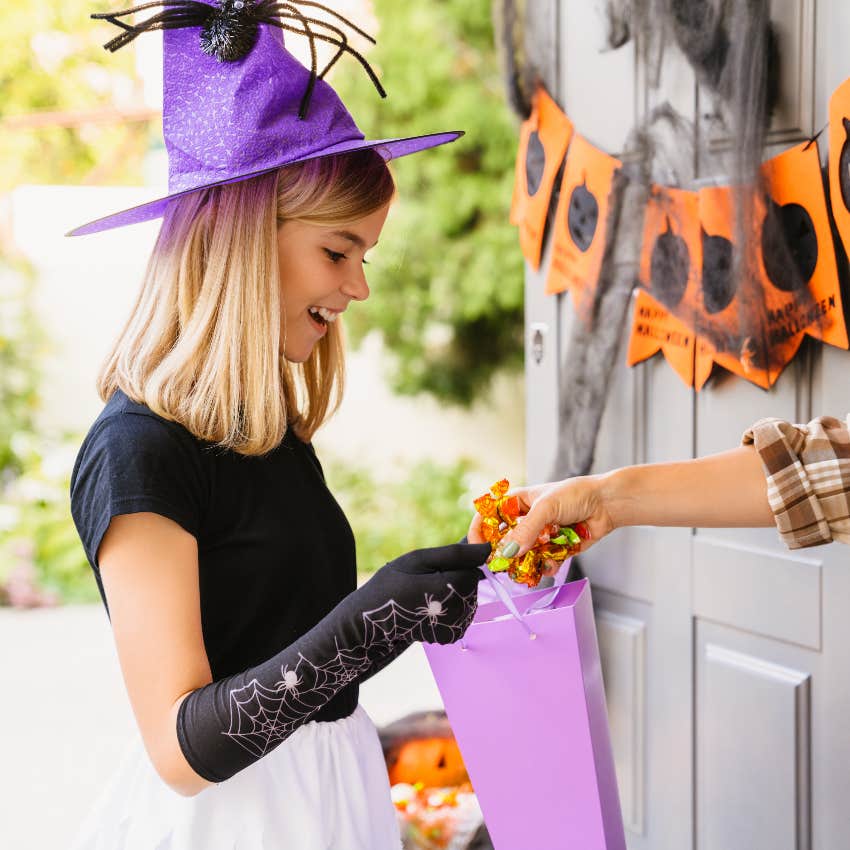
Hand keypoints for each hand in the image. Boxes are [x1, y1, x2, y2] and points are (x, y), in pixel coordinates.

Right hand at [381, 541, 491, 643]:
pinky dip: (450, 604)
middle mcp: (461, 610)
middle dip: (454, 576)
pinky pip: (461, 609)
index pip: (473, 565)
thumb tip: (488, 548)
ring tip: (425, 594)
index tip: (432, 567)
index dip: (454, 562)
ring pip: (468, 595)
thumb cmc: (392, 584)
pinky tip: (429, 606)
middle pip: (471, 582)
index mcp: (454, 588)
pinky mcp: (454, 634)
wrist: (373, 620)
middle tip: (424, 581)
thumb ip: (456, 553)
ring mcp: (459, 626)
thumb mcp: (419, 559)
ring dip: (452, 590)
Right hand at [467, 476, 613, 574]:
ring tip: (530, 568)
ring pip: (521, 557)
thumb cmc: (575, 495)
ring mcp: (539, 537)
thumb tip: (507, 553)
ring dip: (525, 565)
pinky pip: (541, 564)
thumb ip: (525, 531)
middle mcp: (525, 521)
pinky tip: (552, 562)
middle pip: (503, 542)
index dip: (480, 531)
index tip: (478, 548)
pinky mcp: (553, 550)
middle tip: (505, 564)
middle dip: (504, 554)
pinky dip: (545, 567)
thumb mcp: (545, 508)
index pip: (488, 516)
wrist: (606, 504)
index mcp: (516, 503)